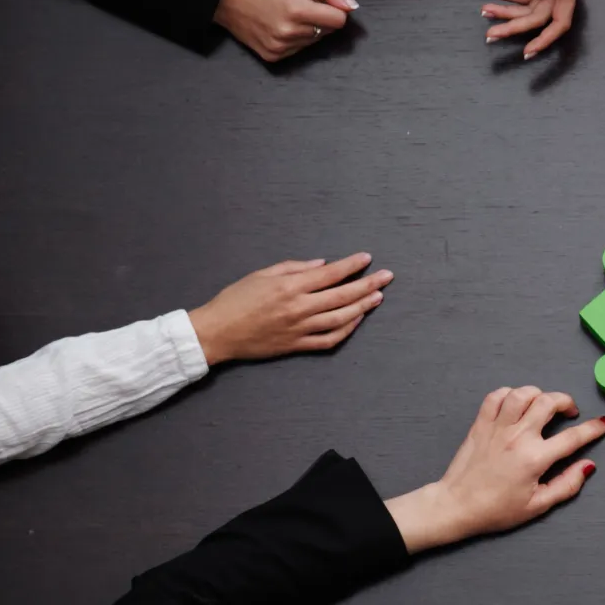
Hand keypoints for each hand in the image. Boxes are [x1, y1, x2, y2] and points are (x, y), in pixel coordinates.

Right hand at [187, 253, 391, 364]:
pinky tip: (356, 320)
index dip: (351, 265)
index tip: (367, 258)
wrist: (218, 333)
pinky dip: (346, 330)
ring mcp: (300, 329)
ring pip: (341, 318)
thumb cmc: (235, 299)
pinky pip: (329, 340)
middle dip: (368, 284)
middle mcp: (299, 308)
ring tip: (377, 297)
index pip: (330, 274)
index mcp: (290, 287)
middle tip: (387, 276)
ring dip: (363, 307)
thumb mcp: (261, 274)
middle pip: (342, 295)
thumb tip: (321, 265)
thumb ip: (293, 268)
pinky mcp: (297, 345)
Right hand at [214, 0, 357, 61]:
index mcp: (297, 10)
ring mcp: (281, 48)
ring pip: (314, 40)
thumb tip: (352, 5)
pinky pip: (299, 49)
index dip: (335, 8)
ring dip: (308, 28)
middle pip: (328, 30)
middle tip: (299, 4)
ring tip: (286, 14)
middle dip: (321, 17)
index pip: (339, 20)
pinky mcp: (273, 57)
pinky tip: (279, 26)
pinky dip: (296, 38)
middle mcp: (290, 33)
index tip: (322, 1)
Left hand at [387, 387, 604, 552]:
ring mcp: (497, 427)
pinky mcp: (480, 424)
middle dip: (566, 401)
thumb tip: (588, 466)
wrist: (457, 506)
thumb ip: (567, 484)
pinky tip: (516, 404)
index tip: (603, 423)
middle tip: (570, 412)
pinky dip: (510, 394)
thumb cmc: (497, 510)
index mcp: (535, 459)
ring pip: (522, 394)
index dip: (593, 429)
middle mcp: (518, 437)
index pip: (572, 437)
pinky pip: (496, 396)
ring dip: (539, 394)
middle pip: (548, 402)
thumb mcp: (538, 506)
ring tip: (543, 405)